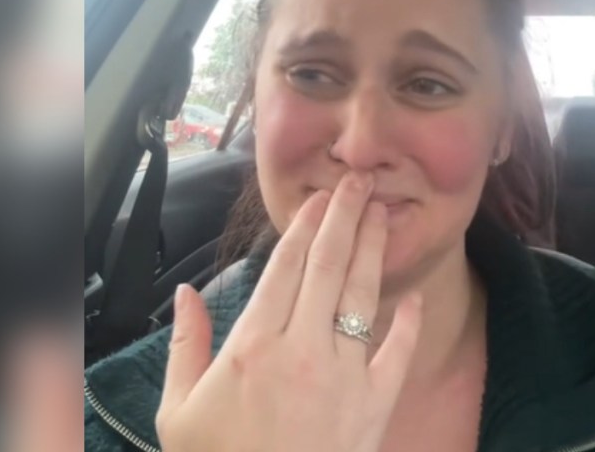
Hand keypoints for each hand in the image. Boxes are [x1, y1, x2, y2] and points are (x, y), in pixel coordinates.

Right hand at [156, 172, 423, 451]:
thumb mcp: (179, 412)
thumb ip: (186, 346)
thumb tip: (185, 293)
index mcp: (254, 345)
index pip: (284, 268)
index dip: (303, 227)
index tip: (318, 198)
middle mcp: (303, 349)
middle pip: (328, 267)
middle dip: (344, 218)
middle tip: (359, 180)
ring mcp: (344, 375)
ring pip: (362, 296)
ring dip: (373, 250)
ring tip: (382, 213)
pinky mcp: (375, 405)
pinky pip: (397, 353)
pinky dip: (409, 323)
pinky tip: (415, 295)